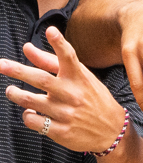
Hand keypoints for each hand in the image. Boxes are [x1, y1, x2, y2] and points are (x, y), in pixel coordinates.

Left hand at [0, 27, 127, 152]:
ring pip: (31, 101)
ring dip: (16, 94)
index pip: (69, 57)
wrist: (111, 130)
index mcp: (80, 78)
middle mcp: (73, 94)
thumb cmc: (93, 99)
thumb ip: (52, 63)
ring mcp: (66, 113)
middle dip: (19, 71)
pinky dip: (27, 115)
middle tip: (2, 64)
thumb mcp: (81, 78)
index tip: (50, 31)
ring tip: (11, 90)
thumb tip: (27, 48)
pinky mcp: (60, 131)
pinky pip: (34, 121)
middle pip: (41, 79)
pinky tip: (30, 112)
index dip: (60, 43)